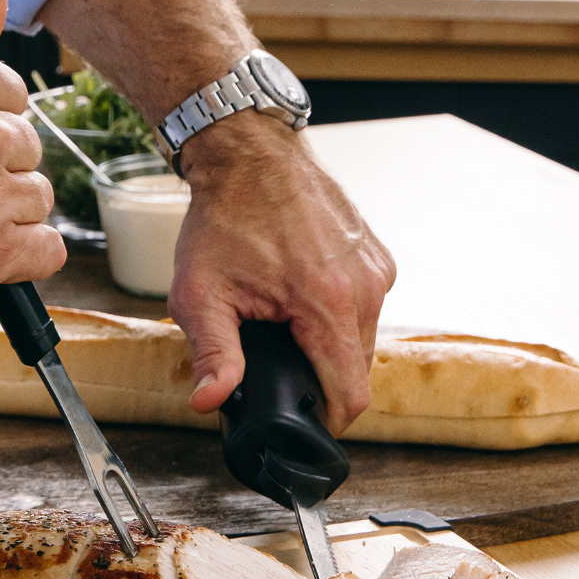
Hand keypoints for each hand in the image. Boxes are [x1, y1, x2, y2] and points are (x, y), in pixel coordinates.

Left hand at [169, 110, 395, 435]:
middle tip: (278, 372)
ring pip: (364, 341)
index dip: (324, 421)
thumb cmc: (224, 219)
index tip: (300, 424)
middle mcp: (365, 287)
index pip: (349, 395)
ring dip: (330, 350)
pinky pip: (366, 309)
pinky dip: (338, 318)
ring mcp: (376, 270)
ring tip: (287, 334)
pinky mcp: (377, 257)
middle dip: (320, 382)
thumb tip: (210, 402)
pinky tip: (303, 304)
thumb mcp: (202, 295)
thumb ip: (213, 355)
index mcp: (328, 303)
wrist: (249, 155)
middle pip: (358, 372)